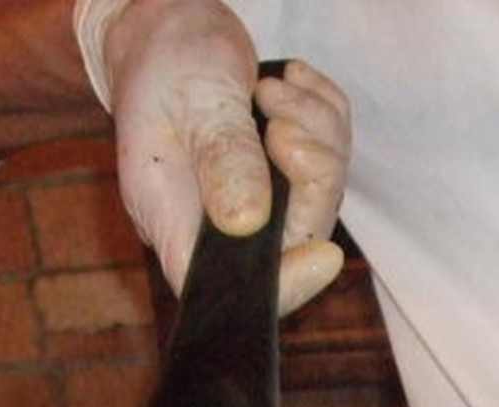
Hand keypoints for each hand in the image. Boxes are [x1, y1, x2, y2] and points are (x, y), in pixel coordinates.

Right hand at [74, 0, 351, 312]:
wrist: (168, 30)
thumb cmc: (166, 66)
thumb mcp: (192, 103)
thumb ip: (221, 158)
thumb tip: (248, 223)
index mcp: (176, 218)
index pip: (226, 284)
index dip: (282, 283)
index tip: (325, 256)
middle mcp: (219, 220)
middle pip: (295, 235)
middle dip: (309, 175)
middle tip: (280, 123)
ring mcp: (259, 197)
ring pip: (322, 192)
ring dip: (318, 133)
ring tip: (276, 90)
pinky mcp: (286, 168)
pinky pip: (333, 153)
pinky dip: (324, 113)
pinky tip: (291, 83)